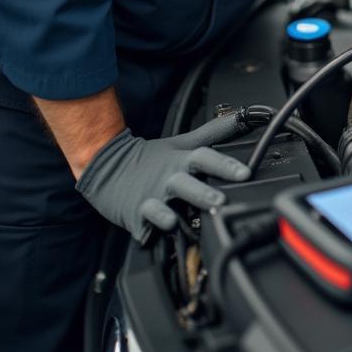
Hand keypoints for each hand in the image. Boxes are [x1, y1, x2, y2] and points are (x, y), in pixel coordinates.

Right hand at [76, 113, 250, 242]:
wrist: (106, 166)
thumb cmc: (150, 158)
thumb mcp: (182, 142)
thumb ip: (214, 132)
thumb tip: (244, 116)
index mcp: (181, 161)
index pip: (205, 158)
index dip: (225, 165)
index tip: (244, 173)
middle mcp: (167, 179)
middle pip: (186, 185)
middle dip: (202, 194)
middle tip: (220, 201)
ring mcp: (149, 199)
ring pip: (162, 209)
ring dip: (169, 215)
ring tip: (176, 222)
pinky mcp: (135, 217)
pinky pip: (142, 227)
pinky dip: (147, 232)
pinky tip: (149, 235)